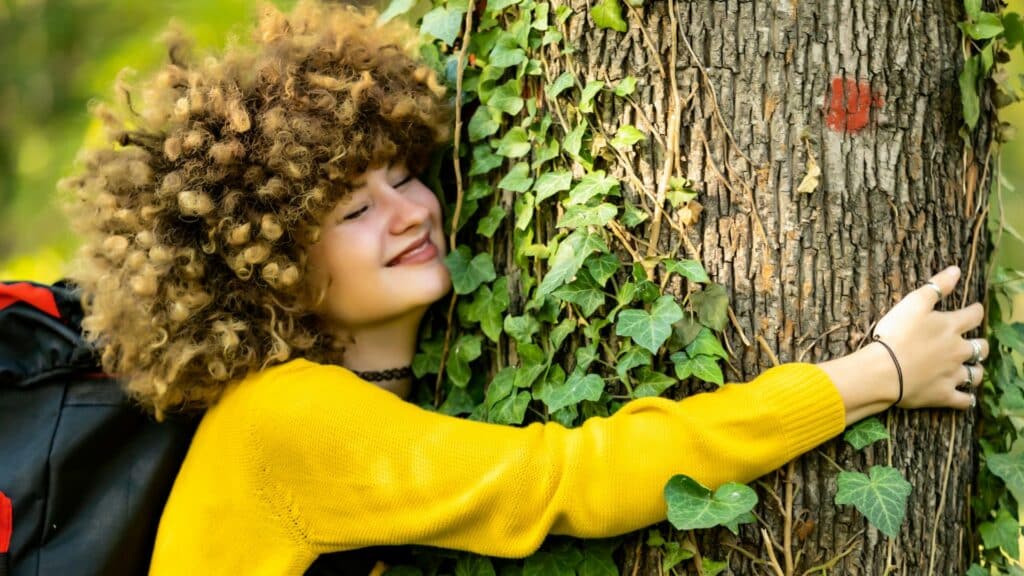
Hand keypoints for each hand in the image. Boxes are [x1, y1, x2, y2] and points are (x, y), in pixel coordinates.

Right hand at [818, 265, 986, 424]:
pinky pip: (964, 401)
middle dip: (980, 344)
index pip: (974, 316)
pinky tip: (968, 398)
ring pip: (976, 374)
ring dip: (976, 371)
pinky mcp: (943, 396)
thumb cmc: (895, 334)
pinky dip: (968, 400)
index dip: (975, 311)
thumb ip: (936, 287)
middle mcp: (958, 351)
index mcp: (950, 327)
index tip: (975, 310)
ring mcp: (952, 375)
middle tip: (975, 343)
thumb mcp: (912, 303)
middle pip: (981, 347)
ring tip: (972, 370)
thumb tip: (956, 270)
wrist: (883, 371)